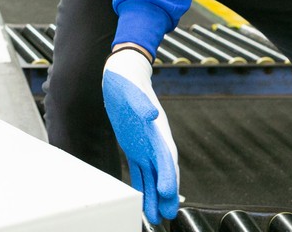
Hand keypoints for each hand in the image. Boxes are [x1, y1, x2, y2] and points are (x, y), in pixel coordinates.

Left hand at [102, 48, 178, 224]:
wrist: (123, 74)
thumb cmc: (128, 81)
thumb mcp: (133, 90)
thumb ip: (142, 103)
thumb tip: (152, 114)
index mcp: (158, 129)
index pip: (166, 156)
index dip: (169, 174)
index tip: (169, 191)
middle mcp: (155, 140)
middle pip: (164, 171)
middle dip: (167, 193)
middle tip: (168, 214)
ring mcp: (145, 144)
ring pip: (152, 175)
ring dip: (155, 195)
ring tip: (156, 217)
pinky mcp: (134, 146)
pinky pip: (140, 170)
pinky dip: (142, 185)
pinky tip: (142, 200)